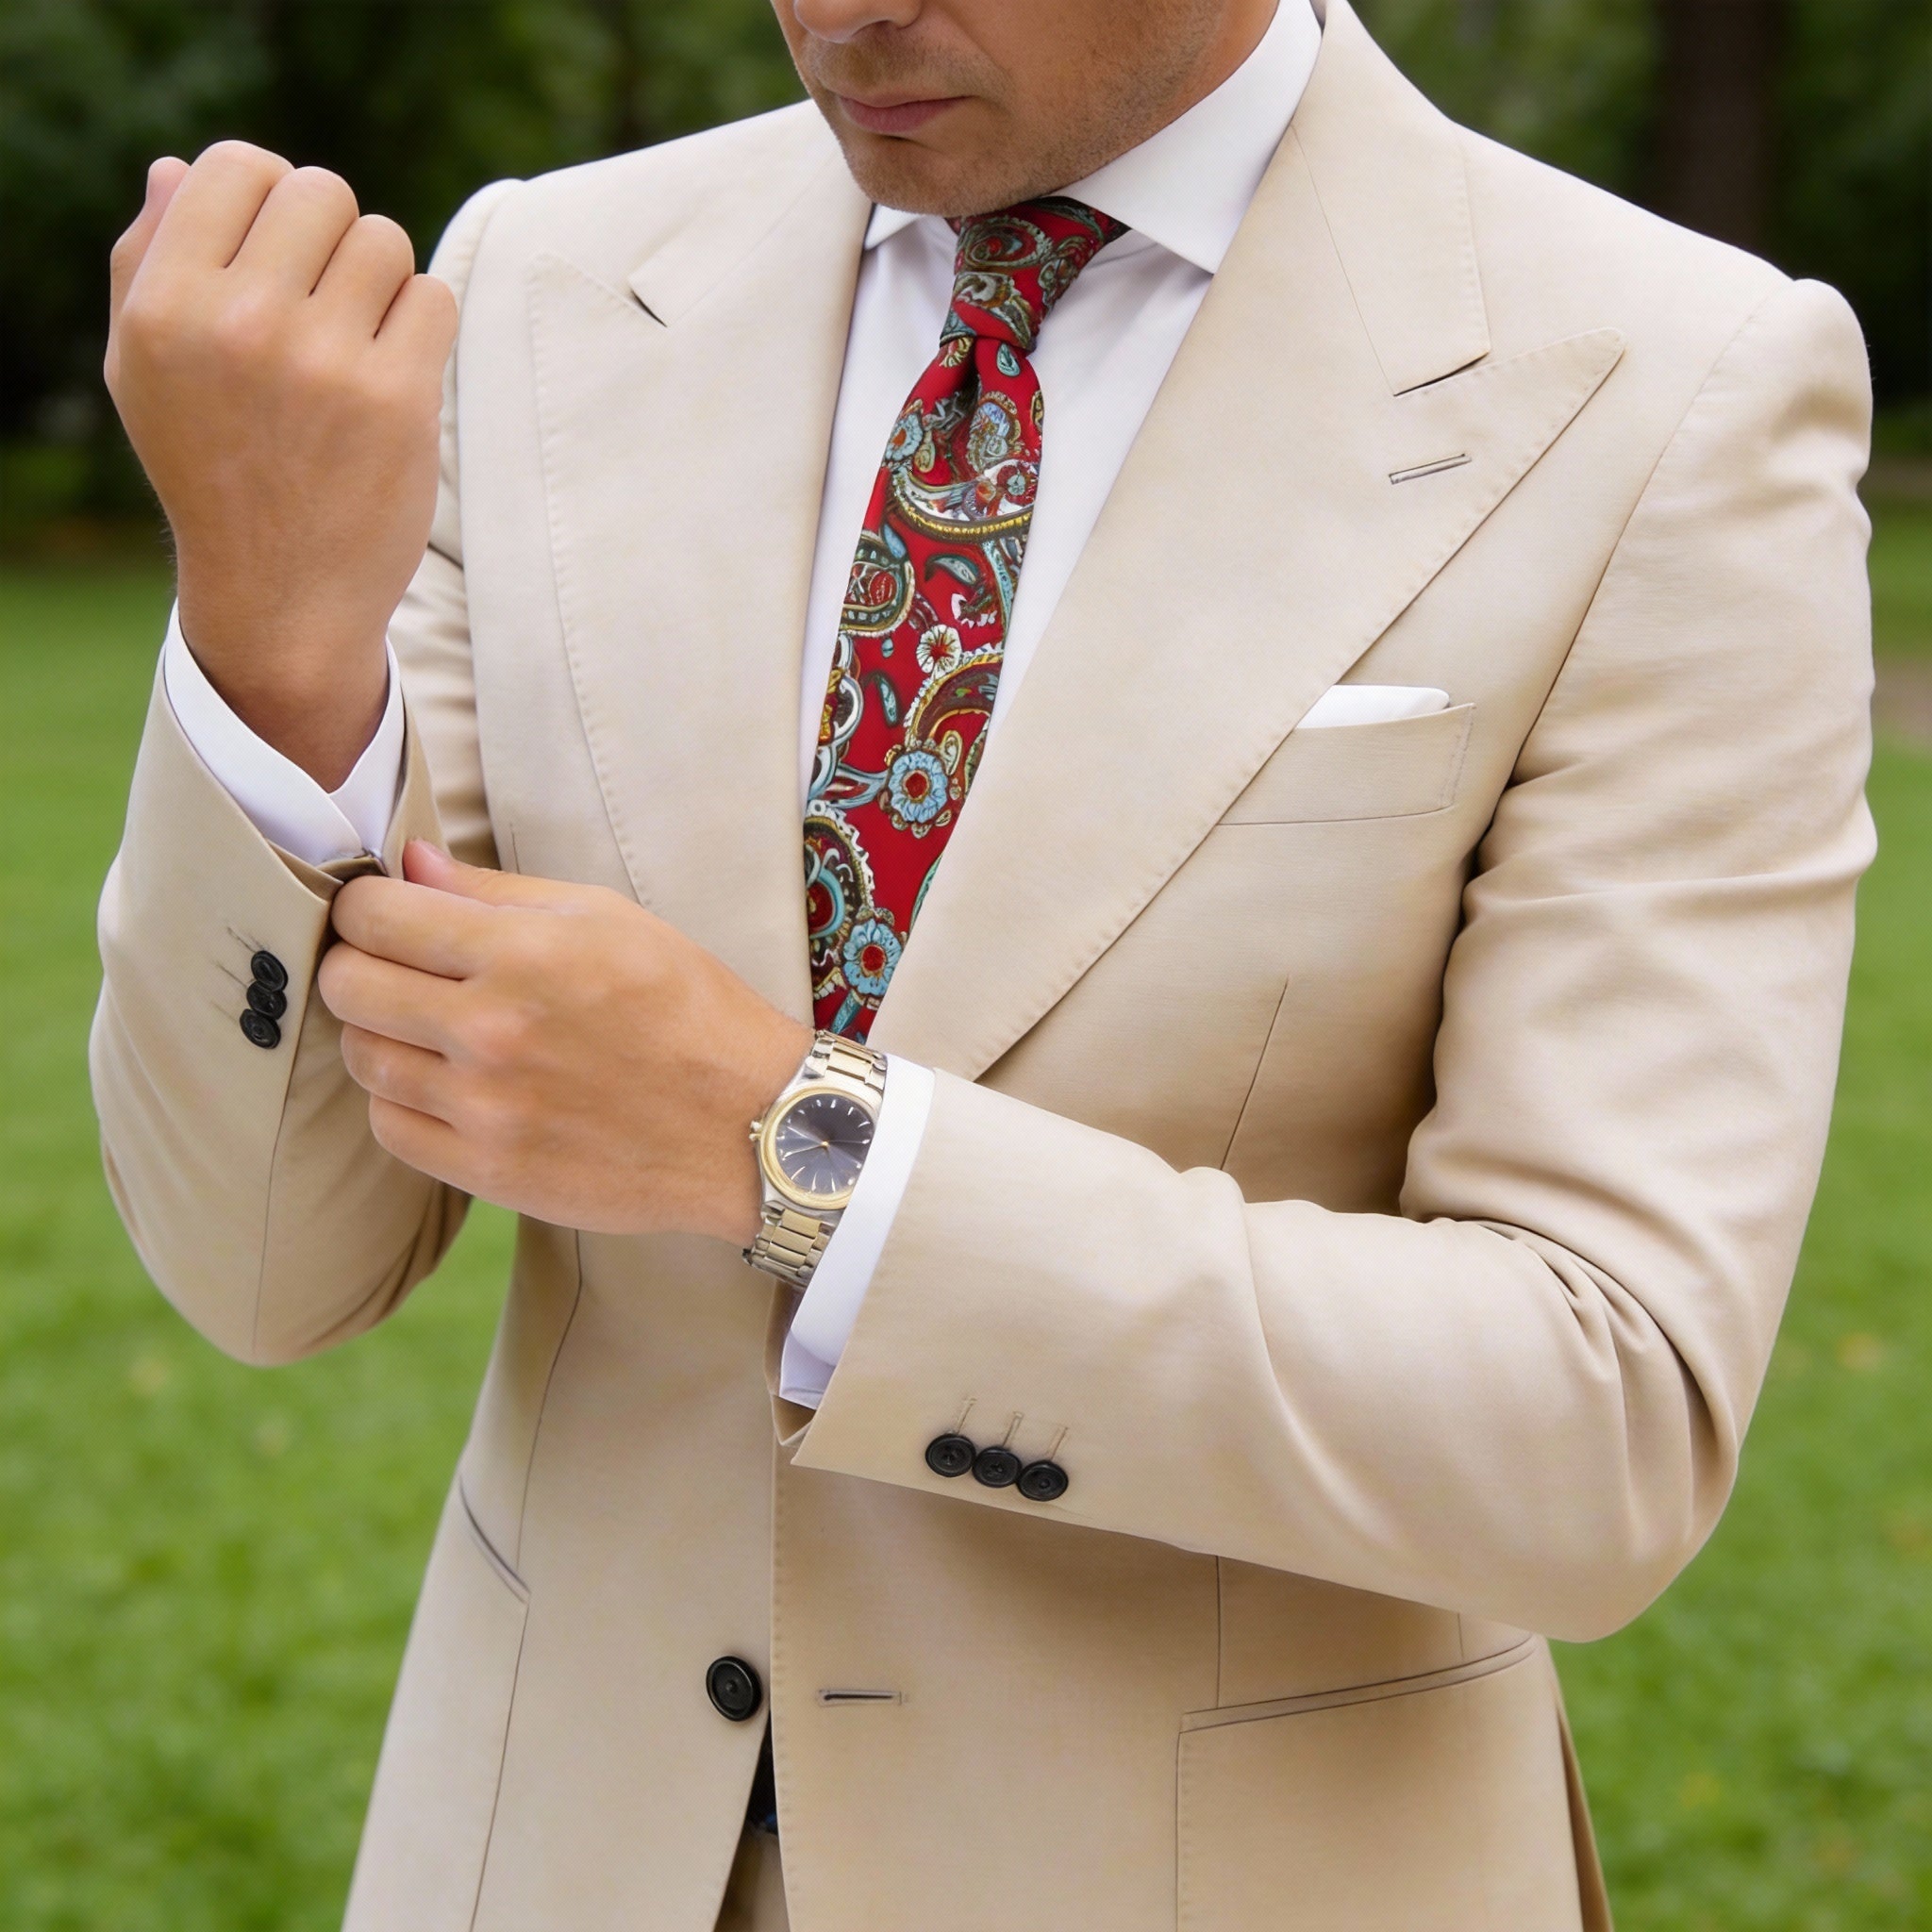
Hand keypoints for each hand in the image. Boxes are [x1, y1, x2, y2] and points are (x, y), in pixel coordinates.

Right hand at [104, 144, 457, 787]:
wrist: (280, 594)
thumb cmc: (211, 470)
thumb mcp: (144, 371)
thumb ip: (148, 262)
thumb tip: (175, 168)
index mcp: (166, 304)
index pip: (238, 166)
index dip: (271, 196)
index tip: (281, 252)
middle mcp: (239, 323)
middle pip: (321, 193)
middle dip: (332, 236)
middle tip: (324, 304)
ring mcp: (322, 362)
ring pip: (385, 240)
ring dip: (382, 282)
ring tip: (355, 343)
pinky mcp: (397, 400)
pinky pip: (433, 298)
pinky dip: (421, 327)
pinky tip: (391, 372)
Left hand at [318, 843, 813, 1242]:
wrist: (750, 1125)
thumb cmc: (689, 1010)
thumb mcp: (610, 920)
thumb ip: (500, 892)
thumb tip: (410, 865)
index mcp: (524, 954)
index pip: (374, 915)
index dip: (368, 906)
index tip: (387, 914)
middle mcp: (493, 1031)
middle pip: (348, 985)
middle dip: (359, 964)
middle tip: (397, 968)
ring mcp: (487, 1108)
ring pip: (361, 1058)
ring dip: (380, 1034)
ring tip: (428, 1028)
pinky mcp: (490, 1170)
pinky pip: (390, 1128)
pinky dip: (401, 1101)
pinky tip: (445, 1085)